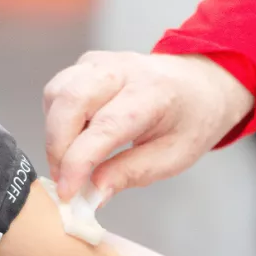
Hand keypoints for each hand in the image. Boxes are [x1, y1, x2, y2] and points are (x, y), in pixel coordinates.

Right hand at [43, 51, 253, 201]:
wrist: (201, 85)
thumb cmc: (191, 121)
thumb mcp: (173, 157)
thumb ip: (131, 174)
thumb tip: (92, 194)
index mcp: (153, 92)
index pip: (104, 125)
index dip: (79, 161)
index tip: (68, 192)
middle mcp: (123, 69)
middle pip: (70, 100)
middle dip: (57, 147)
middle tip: (64, 181)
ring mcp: (102, 61)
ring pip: (57, 93)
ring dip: (54, 133)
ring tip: (69, 162)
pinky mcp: (88, 64)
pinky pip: (58, 91)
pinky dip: (56, 119)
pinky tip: (74, 139)